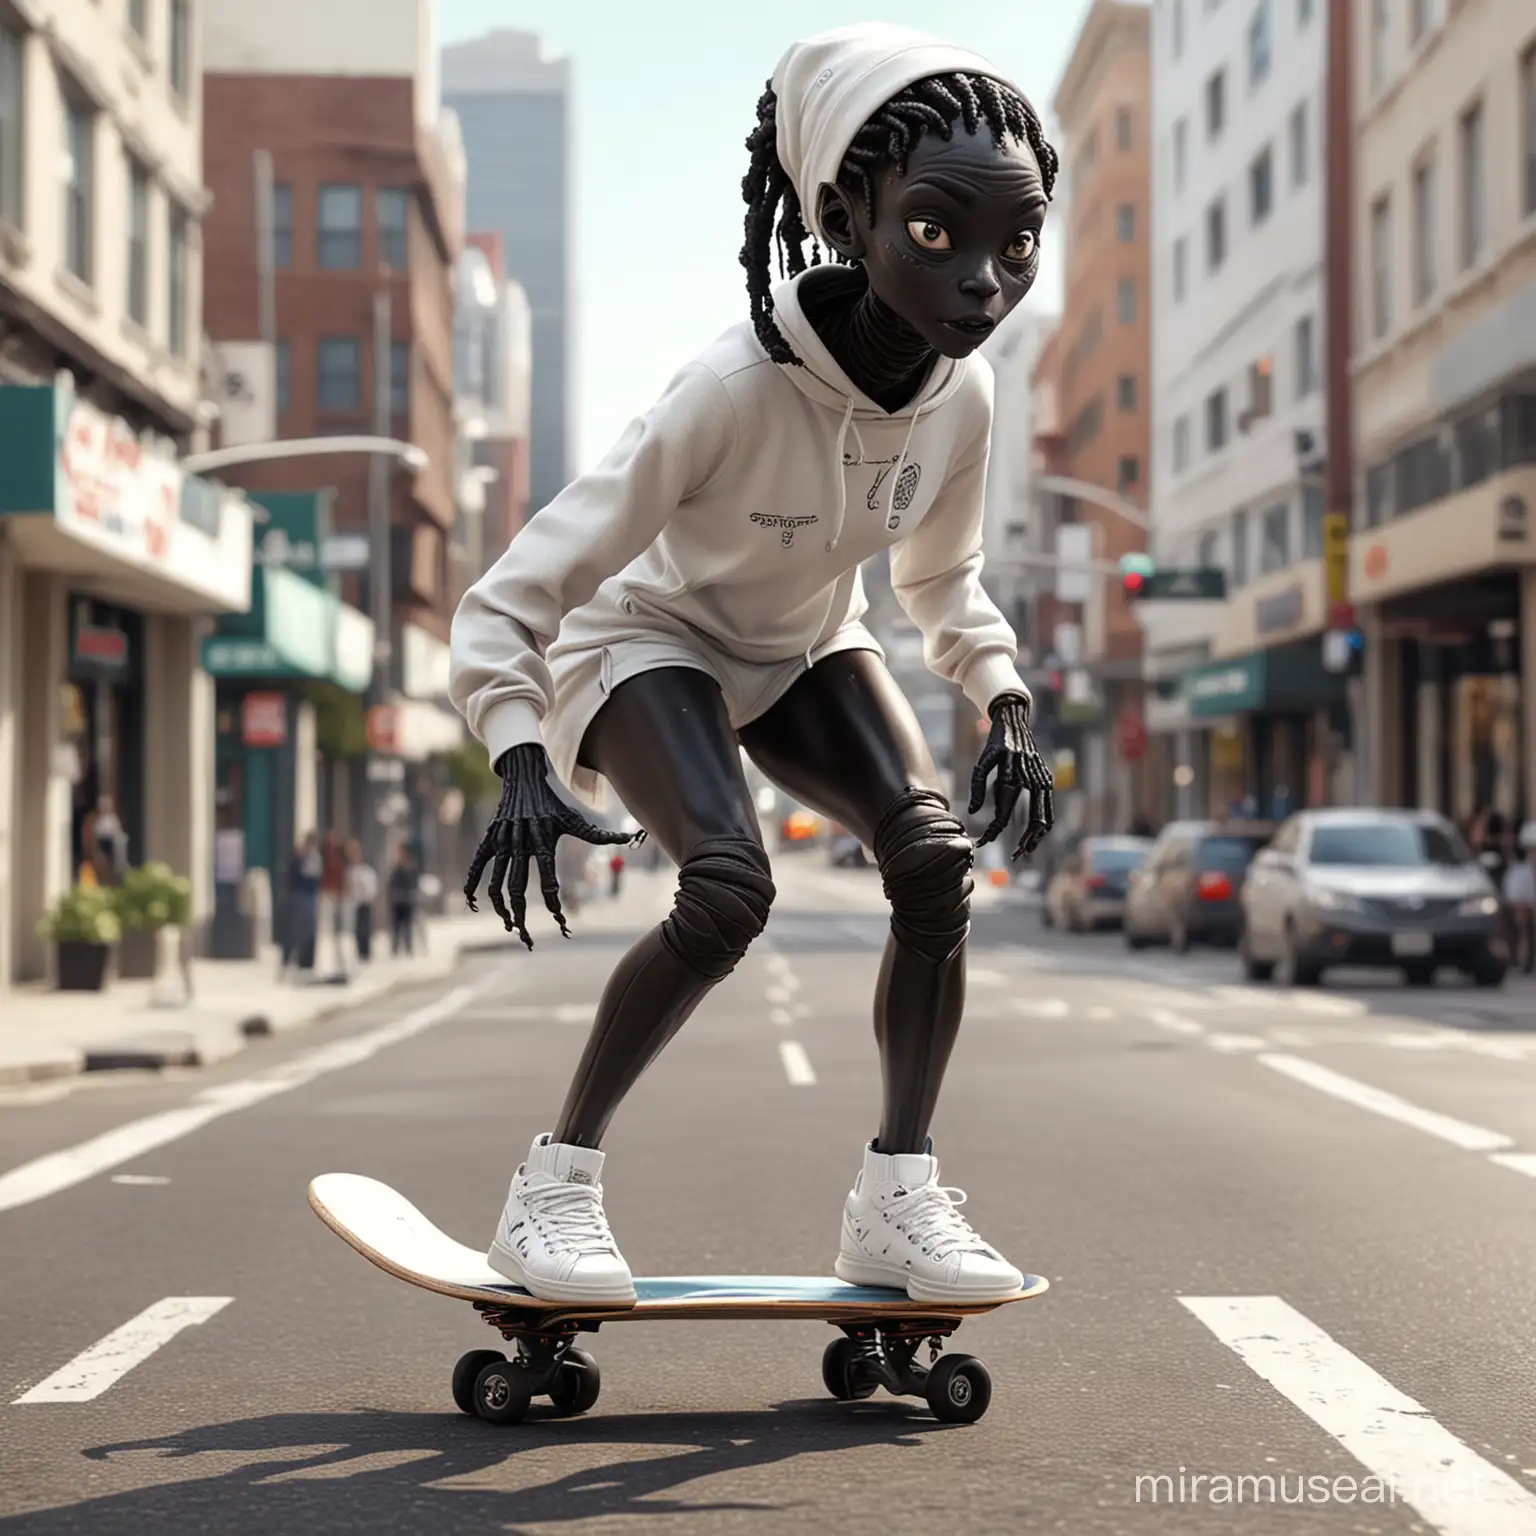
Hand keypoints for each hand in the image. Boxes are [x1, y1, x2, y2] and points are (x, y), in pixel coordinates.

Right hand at [463, 743, 643, 948]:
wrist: (524, 779)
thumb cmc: (552, 804)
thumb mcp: (574, 818)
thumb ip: (597, 835)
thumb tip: (629, 838)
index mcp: (542, 842)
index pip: (548, 880)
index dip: (554, 904)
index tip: (562, 922)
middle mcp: (520, 844)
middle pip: (517, 888)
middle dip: (521, 917)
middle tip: (527, 938)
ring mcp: (502, 842)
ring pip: (496, 882)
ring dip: (500, 908)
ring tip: (510, 926)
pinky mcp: (489, 839)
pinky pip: (477, 866)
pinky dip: (473, 885)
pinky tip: (476, 904)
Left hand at [967, 693, 1054, 861]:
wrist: (1014, 720)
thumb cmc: (994, 743)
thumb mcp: (982, 761)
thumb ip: (978, 786)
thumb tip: (973, 814)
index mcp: (1012, 774)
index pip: (1004, 812)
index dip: (994, 830)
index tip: (983, 842)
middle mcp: (1030, 778)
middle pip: (1031, 819)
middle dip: (1022, 841)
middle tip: (1013, 856)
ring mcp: (1041, 778)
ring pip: (1044, 815)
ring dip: (1037, 836)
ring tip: (1026, 851)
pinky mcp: (1046, 778)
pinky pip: (1049, 806)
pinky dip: (1045, 822)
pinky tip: (1037, 835)